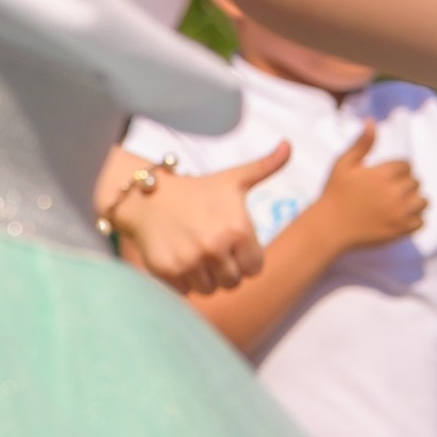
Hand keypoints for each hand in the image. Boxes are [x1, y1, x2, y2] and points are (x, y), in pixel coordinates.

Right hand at [105, 140, 290, 295]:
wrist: (148, 197)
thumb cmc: (197, 191)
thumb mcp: (233, 179)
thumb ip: (265, 167)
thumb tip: (289, 145)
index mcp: (237, 229)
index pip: (254, 268)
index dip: (243, 258)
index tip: (229, 244)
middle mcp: (215, 247)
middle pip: (232, 282)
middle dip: (223, 269)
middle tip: (208, 247)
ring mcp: (190, 261)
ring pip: (210, 290)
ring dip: (203, 277)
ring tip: (193, 253)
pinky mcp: (168, 271)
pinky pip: (186, 292)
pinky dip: (182, 280)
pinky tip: (177, 257)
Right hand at [315, 124, 427, 256]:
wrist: (329, 227)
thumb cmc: (335, 193)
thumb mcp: (343, 164)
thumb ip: (362, 143)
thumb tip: (371, 121)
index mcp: (383, 173)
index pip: (407, 166)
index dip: (395, 170)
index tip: (381, 179)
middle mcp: (395, 192)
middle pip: (415, 182)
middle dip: (403, 185)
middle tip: (384, 193)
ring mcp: (400, 212)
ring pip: (422, 201)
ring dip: (412, 201)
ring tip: (394, 204)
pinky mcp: (402, 229)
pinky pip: (421, 221)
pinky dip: (413, 219)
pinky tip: (396, 217)